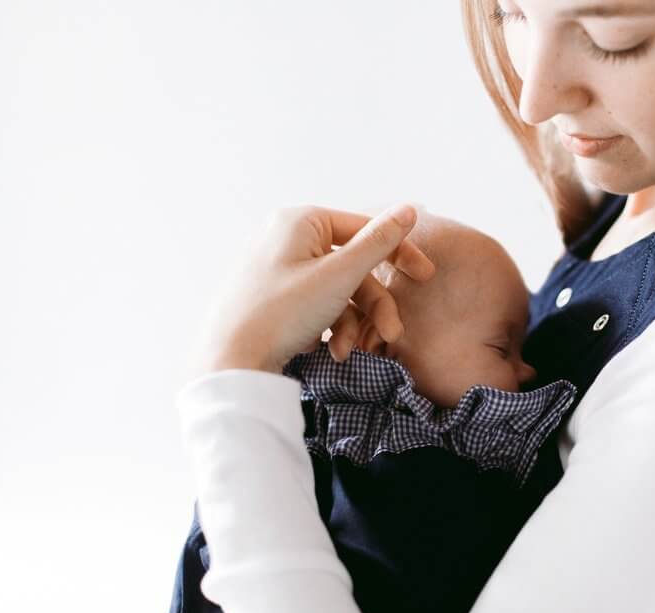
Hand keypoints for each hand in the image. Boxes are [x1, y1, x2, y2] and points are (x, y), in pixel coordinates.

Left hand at [190, 203, 435, 377]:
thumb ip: (378, 242)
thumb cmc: (281, 313)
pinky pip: (314, 304)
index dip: (399, 253)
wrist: (230, 362)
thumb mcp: (339, 276)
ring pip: (335, 290)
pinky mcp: (271, 296)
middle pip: (352, 266)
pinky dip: (327, 327)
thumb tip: (409, 208)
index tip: (425, 277)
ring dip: (350, 323)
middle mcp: (286, 237)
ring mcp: (276, 268)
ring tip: (347, 351)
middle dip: (372, 306)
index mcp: (300, 220)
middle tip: (390, 335)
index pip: (364, 228)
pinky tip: (324, 348)